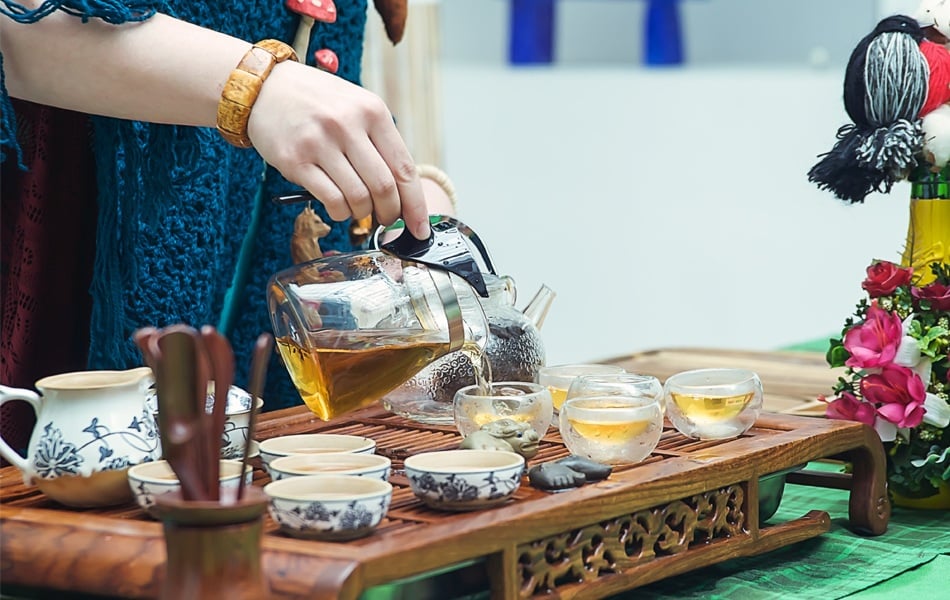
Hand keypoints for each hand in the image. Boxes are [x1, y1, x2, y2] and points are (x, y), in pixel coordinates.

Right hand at [247, 60, 429, 238]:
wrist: (262, 87)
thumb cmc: (314, 100)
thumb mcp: (355, 106)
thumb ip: (379, 141)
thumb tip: (403, 191)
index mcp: (372, 110)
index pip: (404, 168)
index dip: (416, 205)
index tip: (420, 226)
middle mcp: (347, 124)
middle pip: (384, 188)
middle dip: (390, 214)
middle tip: (386, 219)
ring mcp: (320, 142)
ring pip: (358, 199)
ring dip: (362, 214)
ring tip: (358, 210)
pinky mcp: (295, 160)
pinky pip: (330, 200)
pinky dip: (339, 213)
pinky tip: (338, 208)